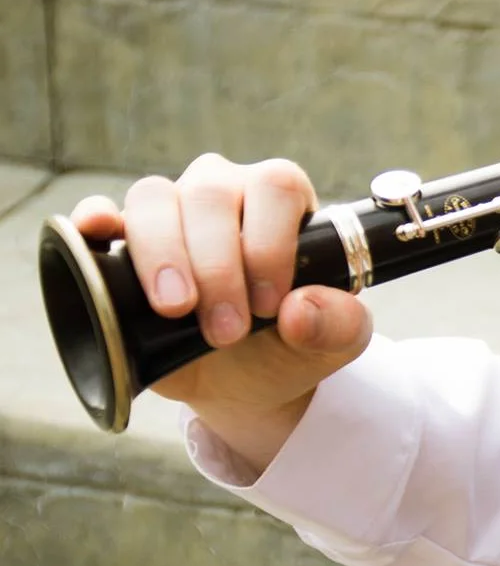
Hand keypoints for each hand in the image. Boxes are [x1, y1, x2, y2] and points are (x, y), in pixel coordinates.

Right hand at [68, 155, 373, 471]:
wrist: (246, 378)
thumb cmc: (294, 342)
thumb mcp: (334, 341)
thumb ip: (337, 324)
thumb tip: (300, 311)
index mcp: (283, 199)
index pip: (275, 188)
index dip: (269, 245)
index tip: (270, 306)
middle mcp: (226, 191)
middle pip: (211, 194)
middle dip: (217, 268)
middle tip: (227, 331)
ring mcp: (172, 210)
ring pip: (154, 198)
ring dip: (163, 255)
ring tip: (176, 309)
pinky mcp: (124, 240)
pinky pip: (101, 210)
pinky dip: (96, 220)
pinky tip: (100, 236)